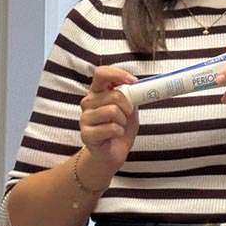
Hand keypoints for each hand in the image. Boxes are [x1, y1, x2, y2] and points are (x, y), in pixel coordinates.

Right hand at [79, 66, 138, 180]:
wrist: (112, 152)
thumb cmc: (120, 127)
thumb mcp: (129, 107)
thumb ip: (131, 95)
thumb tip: (140, 85)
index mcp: (97, 92)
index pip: (101, 73)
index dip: (118, 74)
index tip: (134, 81)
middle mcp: (88, 102)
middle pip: (114, 95)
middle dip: (128, 106)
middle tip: (127, 115)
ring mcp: (84, 118)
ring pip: (112, 111)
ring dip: (123, 121)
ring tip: (118, 126)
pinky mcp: (86, 134)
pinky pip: (111, 128)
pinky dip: (119, 132)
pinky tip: (114, 136)